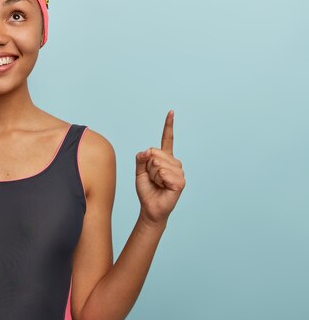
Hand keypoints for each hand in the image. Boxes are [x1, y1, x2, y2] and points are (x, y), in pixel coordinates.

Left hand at [135, 110, 185, 225]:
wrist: (150, 207)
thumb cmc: (146, 189)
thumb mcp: (138, 171)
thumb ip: (141, 158)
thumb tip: (147, 151)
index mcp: (165, 158)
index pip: (167, 139)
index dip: (168, 125)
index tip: (171, 112)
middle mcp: (174, 163)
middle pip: (155, 153)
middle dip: (148, 166)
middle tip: (152, 178)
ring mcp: (178, 172)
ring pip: (158, 163)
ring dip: (153, 175)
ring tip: (158, 183)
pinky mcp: (180, 181)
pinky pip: (163, 173)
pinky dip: (159, 180)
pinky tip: (163, 187)